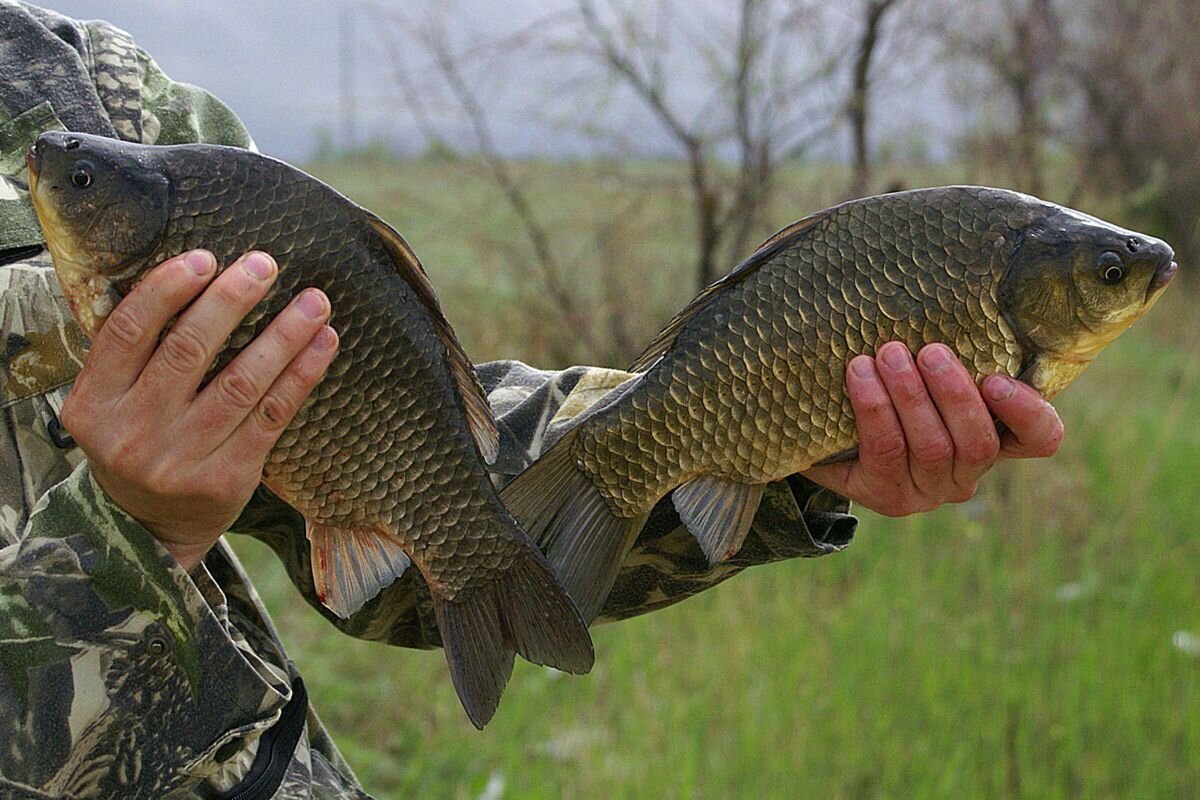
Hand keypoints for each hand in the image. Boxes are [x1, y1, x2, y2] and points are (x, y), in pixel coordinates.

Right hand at [60, 250, 337, 569]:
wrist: (148, 530)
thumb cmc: (137, 443)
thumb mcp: (112, 404)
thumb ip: (134, 355)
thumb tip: (194, 277)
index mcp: (96, 404)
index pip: (128, 331)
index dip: (166, 289)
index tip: (204, 258)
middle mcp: (135, 432)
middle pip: (188, 351)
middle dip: (232, 301)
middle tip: (265, 264)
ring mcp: (183, 458)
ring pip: (241, 382)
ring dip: (284, 335)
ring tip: (314, 301)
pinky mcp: (230, 477)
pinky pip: (273, 415)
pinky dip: (302, 374)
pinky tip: (323, 343)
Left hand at [801, 341, 1062, 516]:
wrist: (830, 431)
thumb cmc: (890, 385)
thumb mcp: (925, 367)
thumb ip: (948, 349)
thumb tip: (961, 286)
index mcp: (995, 438)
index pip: (1039, 438)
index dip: (1026, 412)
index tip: (994, 377)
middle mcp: (967, 472)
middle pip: (978, 442)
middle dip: (953, 393)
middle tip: (930, 351)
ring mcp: (929, 489)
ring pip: (932, 447)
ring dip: (909, 396)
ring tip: (887, 354)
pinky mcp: (888, 496)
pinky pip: (886, 451)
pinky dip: (873, 409)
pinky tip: (859, 375)